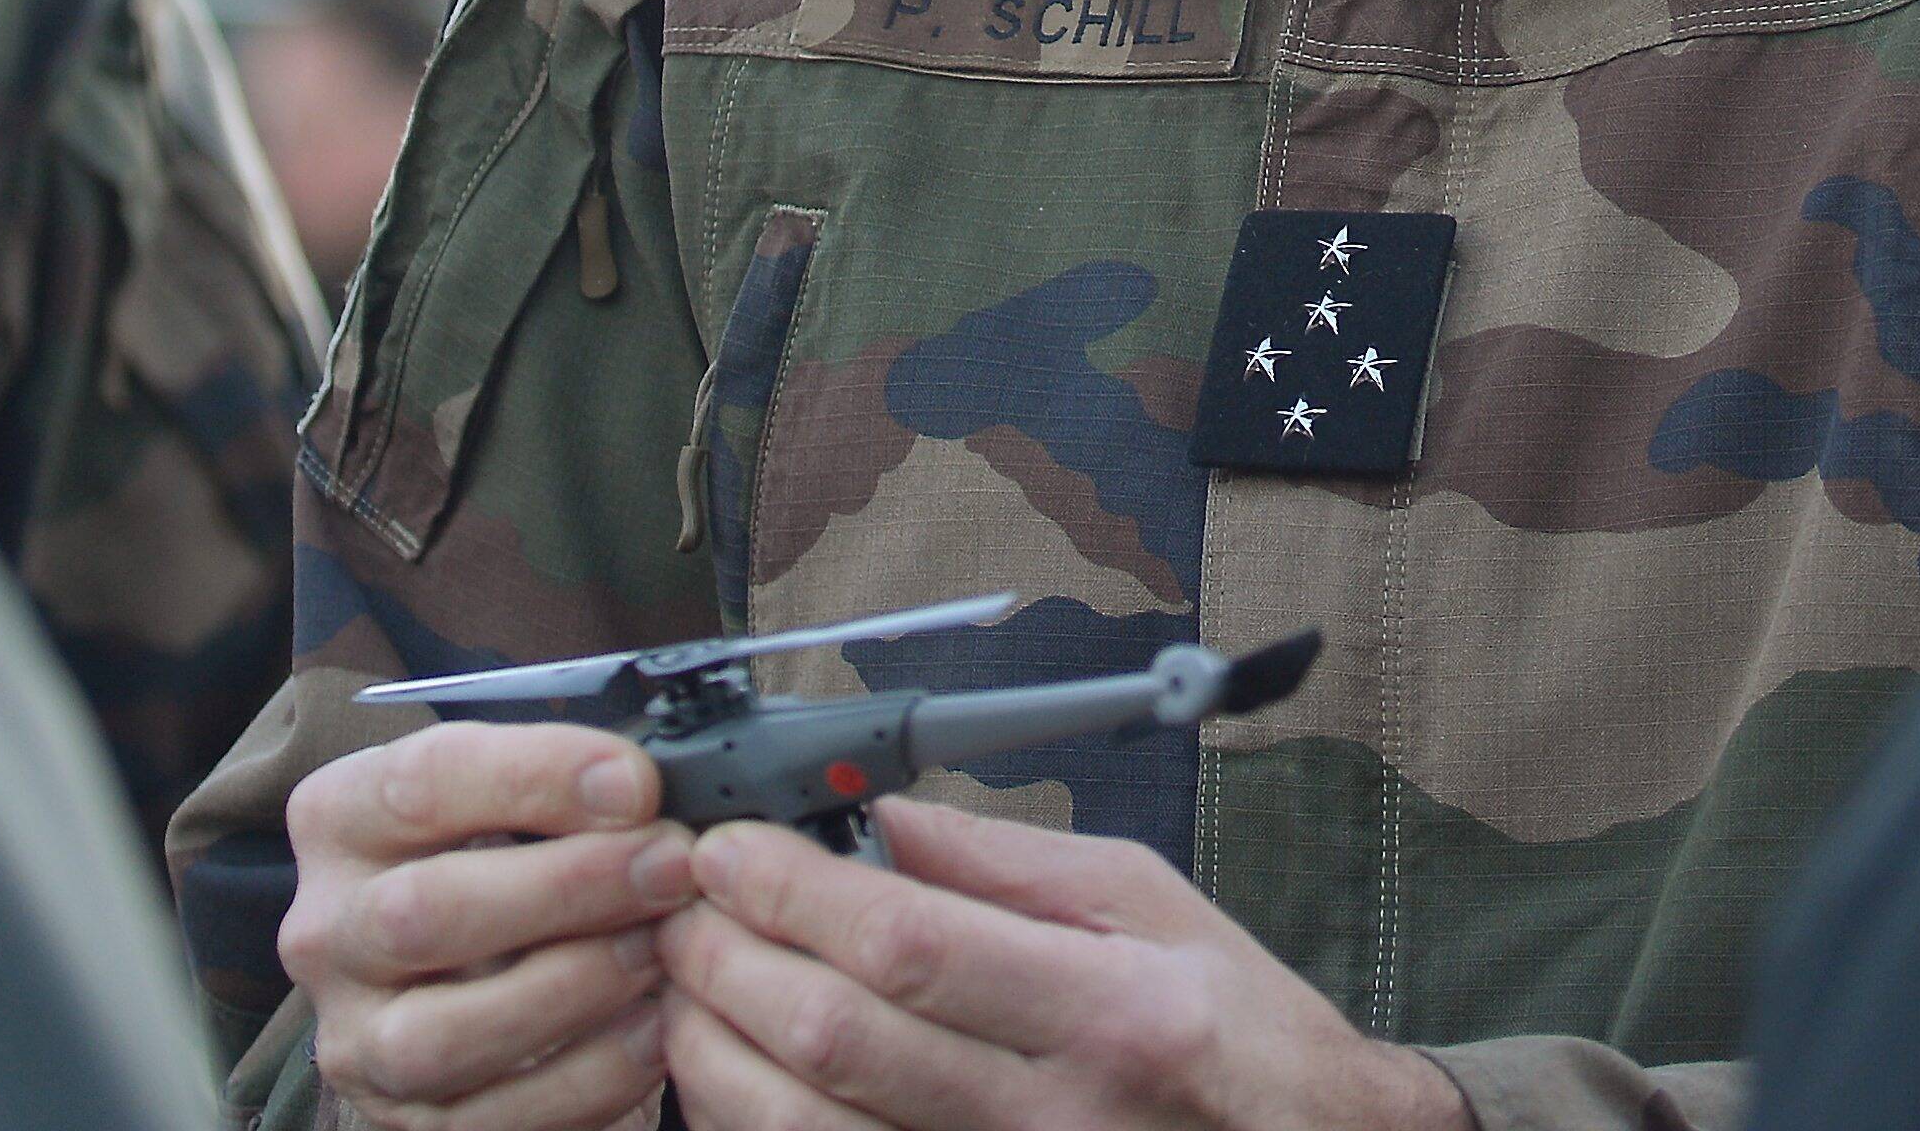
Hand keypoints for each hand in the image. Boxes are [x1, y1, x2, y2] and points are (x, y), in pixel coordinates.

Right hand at [280, 718, 694, 1130]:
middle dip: (567, 886)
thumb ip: (561, 791)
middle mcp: (327, 931)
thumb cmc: (501, 864)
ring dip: (572, 988)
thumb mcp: (508, 805)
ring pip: (441, 1034)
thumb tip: (647, 791)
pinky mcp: (402, 1120)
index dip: (537, 777)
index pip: (421, 783)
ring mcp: (356, 1037)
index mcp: (343, 820)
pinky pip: (491, 1118)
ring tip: (660, 951)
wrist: (477, 977)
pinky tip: (651, 1030)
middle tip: (668, 866)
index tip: (636, 785)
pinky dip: (586, 1076)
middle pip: (422, 911)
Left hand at [656, 796, 1476, 1130]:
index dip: (796, 891)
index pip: (911, 944)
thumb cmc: (1236, 1027)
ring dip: (716, 1050)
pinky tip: (728, 1068)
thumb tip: (880, 819)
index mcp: (1105, 1009)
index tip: (734, 846)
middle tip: (683, 900)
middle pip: (840, 1041)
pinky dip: (756, 1124)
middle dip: (731, 959)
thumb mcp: (1147, 903)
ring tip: (687, 977)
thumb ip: (1005, 862)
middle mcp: (1050, 1114)